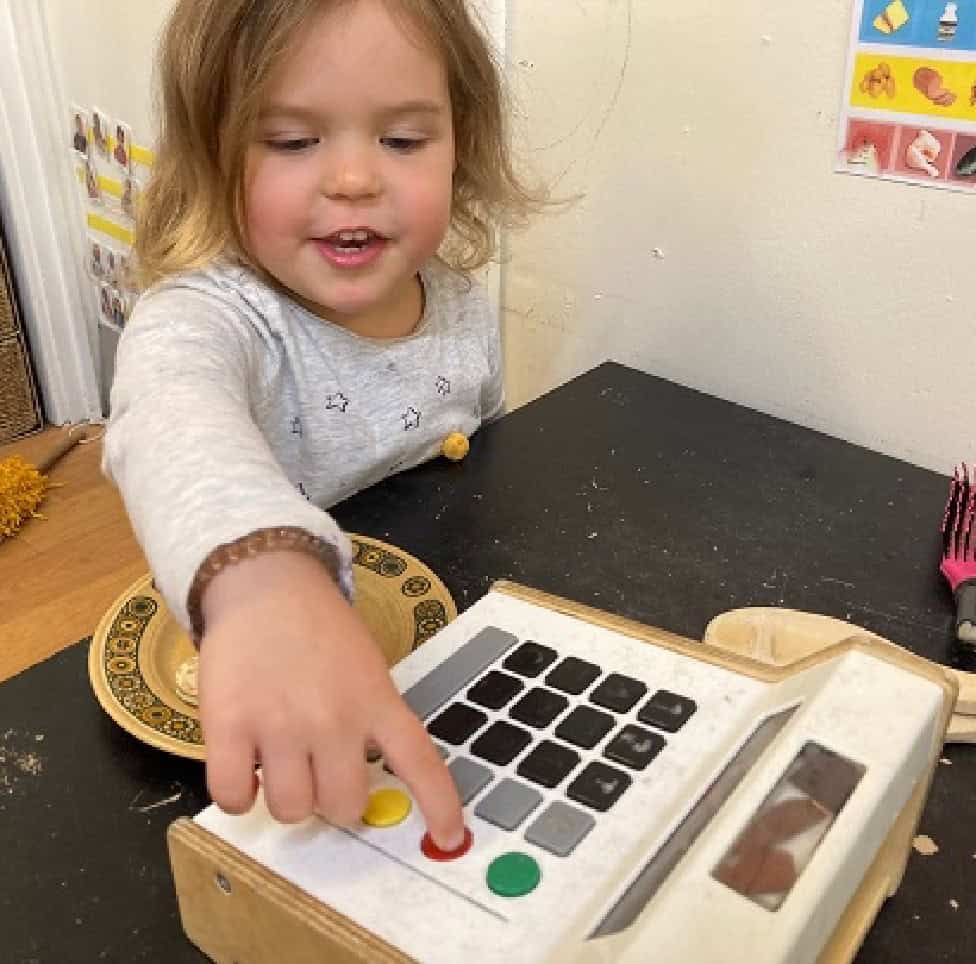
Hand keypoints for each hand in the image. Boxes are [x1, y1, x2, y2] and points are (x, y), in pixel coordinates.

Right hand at [196, 549, 464, 849]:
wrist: (265, 582)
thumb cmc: (319, 627)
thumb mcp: (366, 666)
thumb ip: (371, 718)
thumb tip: (359, 780)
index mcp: (376, 700)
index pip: (420, 763)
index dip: (438, 806)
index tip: (449, 837)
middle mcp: (334, 719)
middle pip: (344, 805)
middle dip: (333, 798)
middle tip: (318, 768)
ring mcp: (280, 725)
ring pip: (291, 809)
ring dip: (285, 795)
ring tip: (277, 758)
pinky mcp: (228, 725)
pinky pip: (233, 797)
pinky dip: (237, 794)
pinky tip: (242, 765)